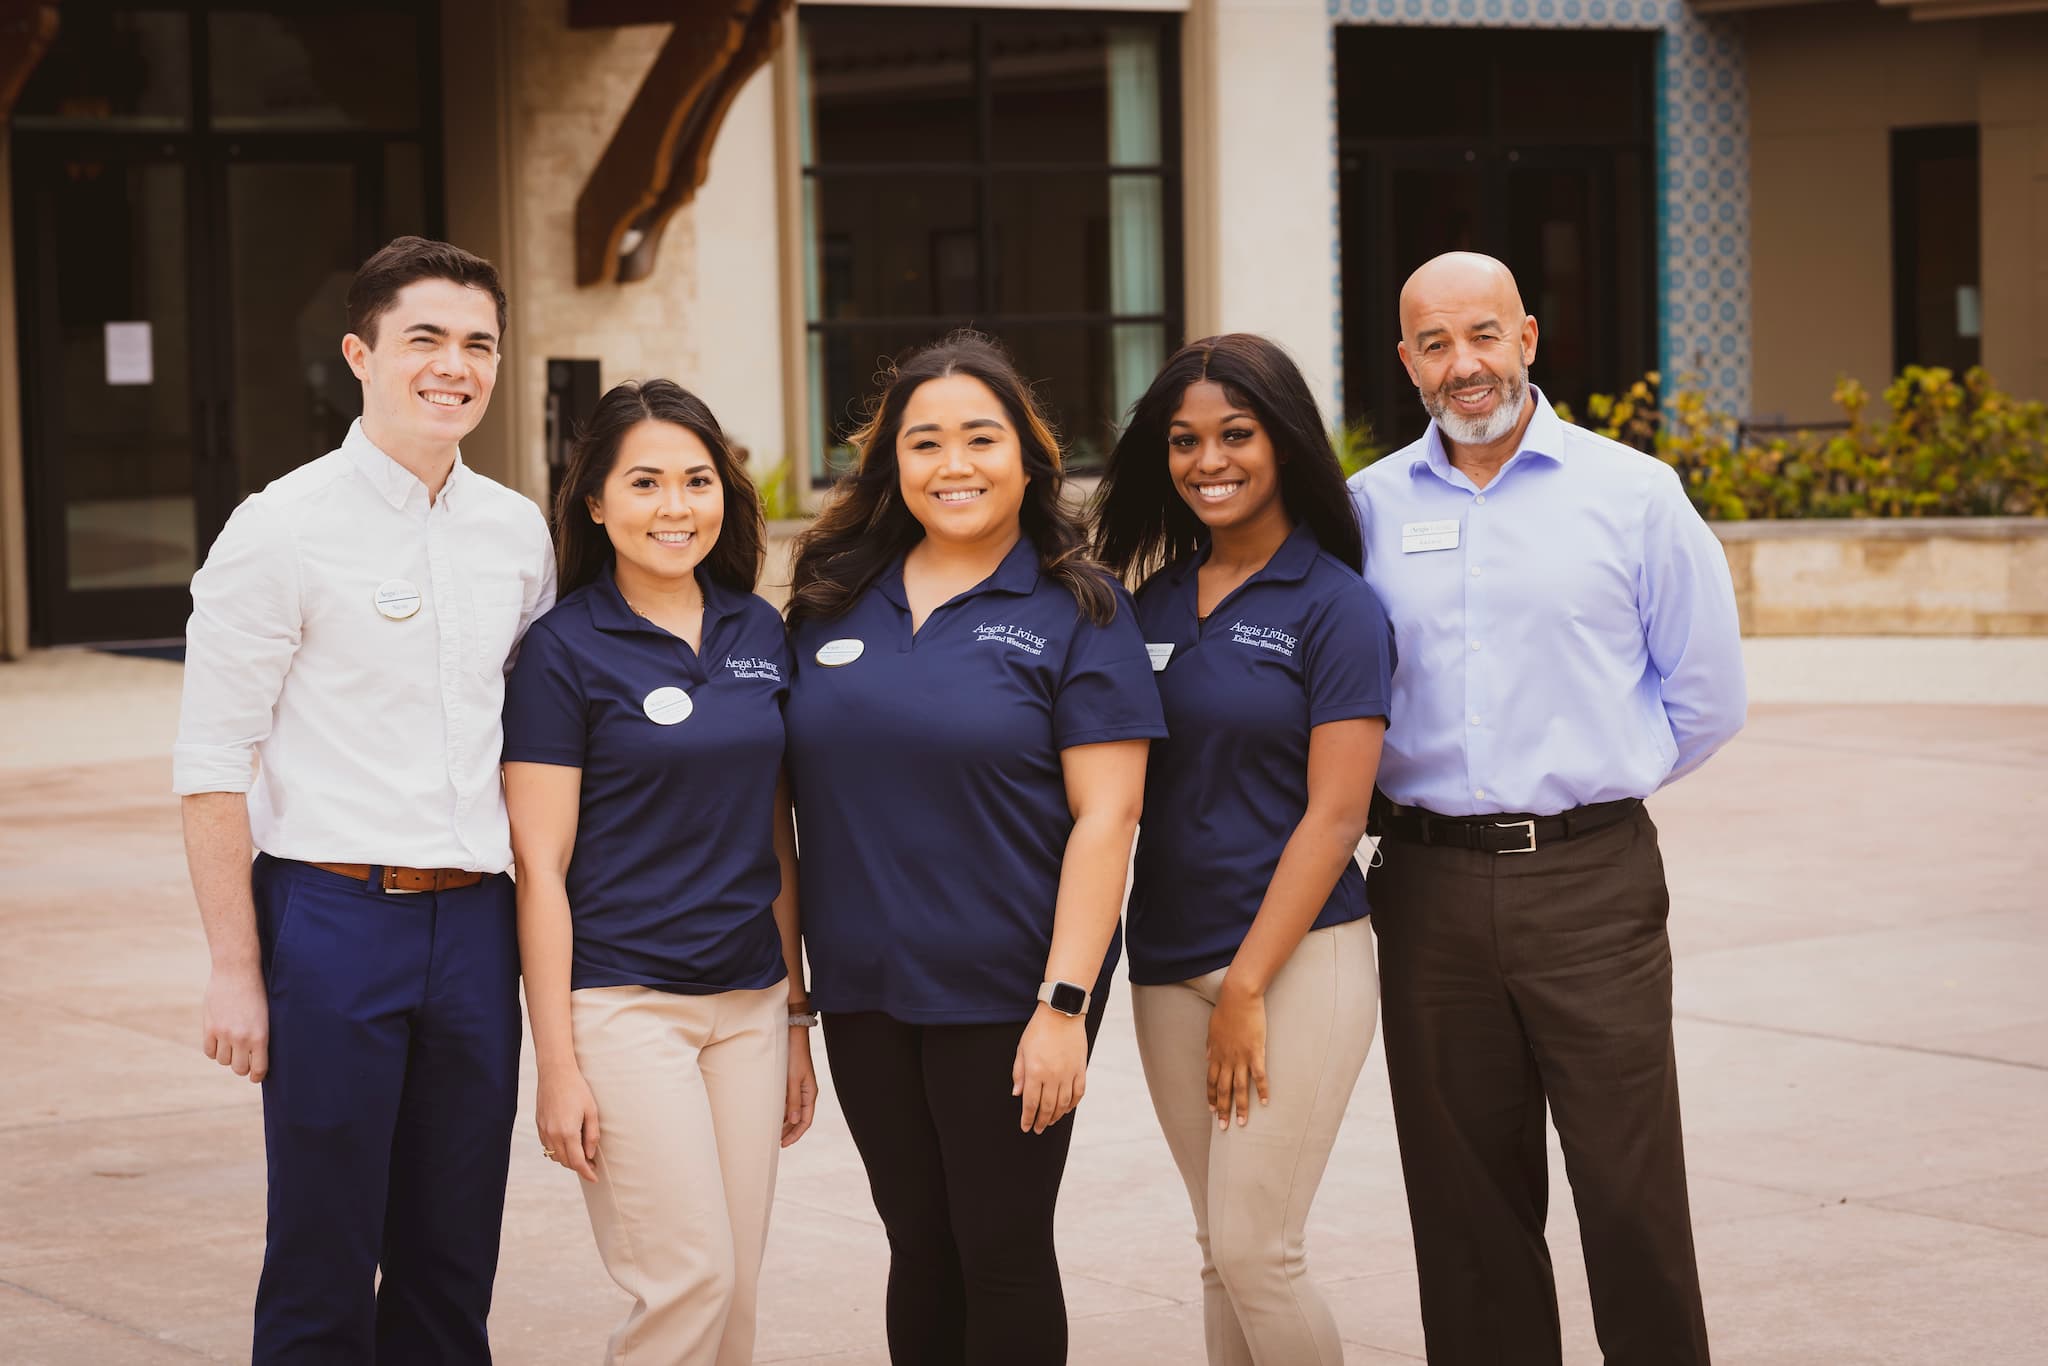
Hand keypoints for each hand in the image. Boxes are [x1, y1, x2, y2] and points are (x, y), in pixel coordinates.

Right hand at [202, 961, 269, 1082]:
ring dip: (228, 1056)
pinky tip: (220, 1041)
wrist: (237, 971)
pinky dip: (214, 1050)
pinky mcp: (209, 1027)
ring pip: (223, 1061)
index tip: (256, 1076)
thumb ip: (259, 1036)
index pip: (259, 1068)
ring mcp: (224, 1034)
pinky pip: (209, 1052)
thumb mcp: (266, 1015)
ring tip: (233, 1045)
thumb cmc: (257, 991)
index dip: (257, 1075)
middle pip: (239, 1068)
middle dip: (243, 1066)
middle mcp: (242, 1038)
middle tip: (245, 1059)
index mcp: (261, 1036)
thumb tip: (257, 1057)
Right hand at [536, 1062, 601, 1181]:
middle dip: (579, 1166)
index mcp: (568, 1132)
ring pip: (555, 1156)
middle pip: (565, 1161)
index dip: (586, 1172)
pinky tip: (567, 1144)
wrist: (555, 1073)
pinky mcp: (539, 1125)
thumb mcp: (591, 1111)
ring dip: (567, 1159)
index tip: (595, 1178)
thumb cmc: (577, 1089)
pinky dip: (557, 1150)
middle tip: (592, 1164)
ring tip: (580, 1154)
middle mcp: (553, 1134)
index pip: (577, 1161)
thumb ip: (591, 1135)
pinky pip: (547, 1146)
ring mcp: (543, 1131)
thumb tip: (590, 1155)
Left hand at [783, 1028, 818, 1146]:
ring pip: (792, 1112)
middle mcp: (805, 1094)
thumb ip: (793, 1100)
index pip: (806, 1121)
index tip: (783, 1144)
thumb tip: (795, 1121)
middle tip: (776, 1142)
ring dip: (784, 1123)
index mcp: (810, 1094)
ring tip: (772, 1132)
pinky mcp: (790, 1083)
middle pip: (799, 1119)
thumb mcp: (793, 1080)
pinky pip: (787, 1102)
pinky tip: (771, 1116)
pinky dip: (781, 1111)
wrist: (793, 1036)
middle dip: (789, 1132)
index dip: (796, 1134)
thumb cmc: (794, 1056)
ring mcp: (798, 1088)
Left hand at [1011, 1004, 1087, 1134]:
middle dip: (1041, 1121)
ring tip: (1050, 1121)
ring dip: (1056, 1116)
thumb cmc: (1038, 1030)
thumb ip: (1018, 1073)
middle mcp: (1052, 1076)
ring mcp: (1068, 1073)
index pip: (1031, 1103)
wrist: (1061, 1013)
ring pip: (1064, 1103)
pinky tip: (1067, 1109)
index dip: (1028, 1118)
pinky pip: (1078, 1092)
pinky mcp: (1080, 1069)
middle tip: (1038, 1129)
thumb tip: (1017, 1094)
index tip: (1026, 1127)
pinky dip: (1073, 1104)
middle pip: (1047, 1107)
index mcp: (1035, 1071)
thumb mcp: (1022, 1050)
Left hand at [1206, 981, 1268, 1128]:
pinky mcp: (1256, 1052)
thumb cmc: (1226, 1010)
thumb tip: (1207, 1057)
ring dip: (1240, 1107)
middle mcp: (1226, 1059)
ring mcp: (1241, 1057)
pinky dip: (1262, 1090)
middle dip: (1223, 1109)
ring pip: (1240, 1088)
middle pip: (1223, 1089)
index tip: (1211, 1110)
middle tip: (1224, 1127)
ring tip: (1241, 1123)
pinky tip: (1265, 1103)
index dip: (1211, 1097)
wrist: (1238, 996)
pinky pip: (1259, 1076)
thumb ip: (1210, 1046)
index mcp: (1215, 1054)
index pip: (1211, 1081)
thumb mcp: (1212, 1029)